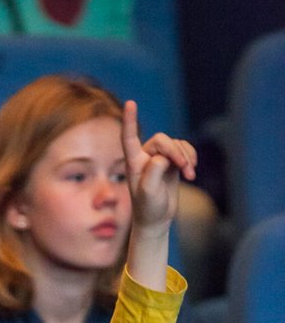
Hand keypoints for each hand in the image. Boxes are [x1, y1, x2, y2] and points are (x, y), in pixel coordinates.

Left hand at [122, 99, 196, 231]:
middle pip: (163, 140)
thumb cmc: (148, 208)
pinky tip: (192, 171)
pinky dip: (191, 157)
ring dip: (186, 157)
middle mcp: (144, 156)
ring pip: (176, 144)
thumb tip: (162, 157)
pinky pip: (184, 148)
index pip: (129, 137)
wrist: (156, 219)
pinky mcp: (171, 160)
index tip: (130, 103)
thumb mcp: (149, 192)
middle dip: (176, 152)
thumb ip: (153, 172)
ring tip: (190, 174)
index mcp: (133, 162)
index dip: (130, 120)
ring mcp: (158, 157)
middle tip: (186, 169)